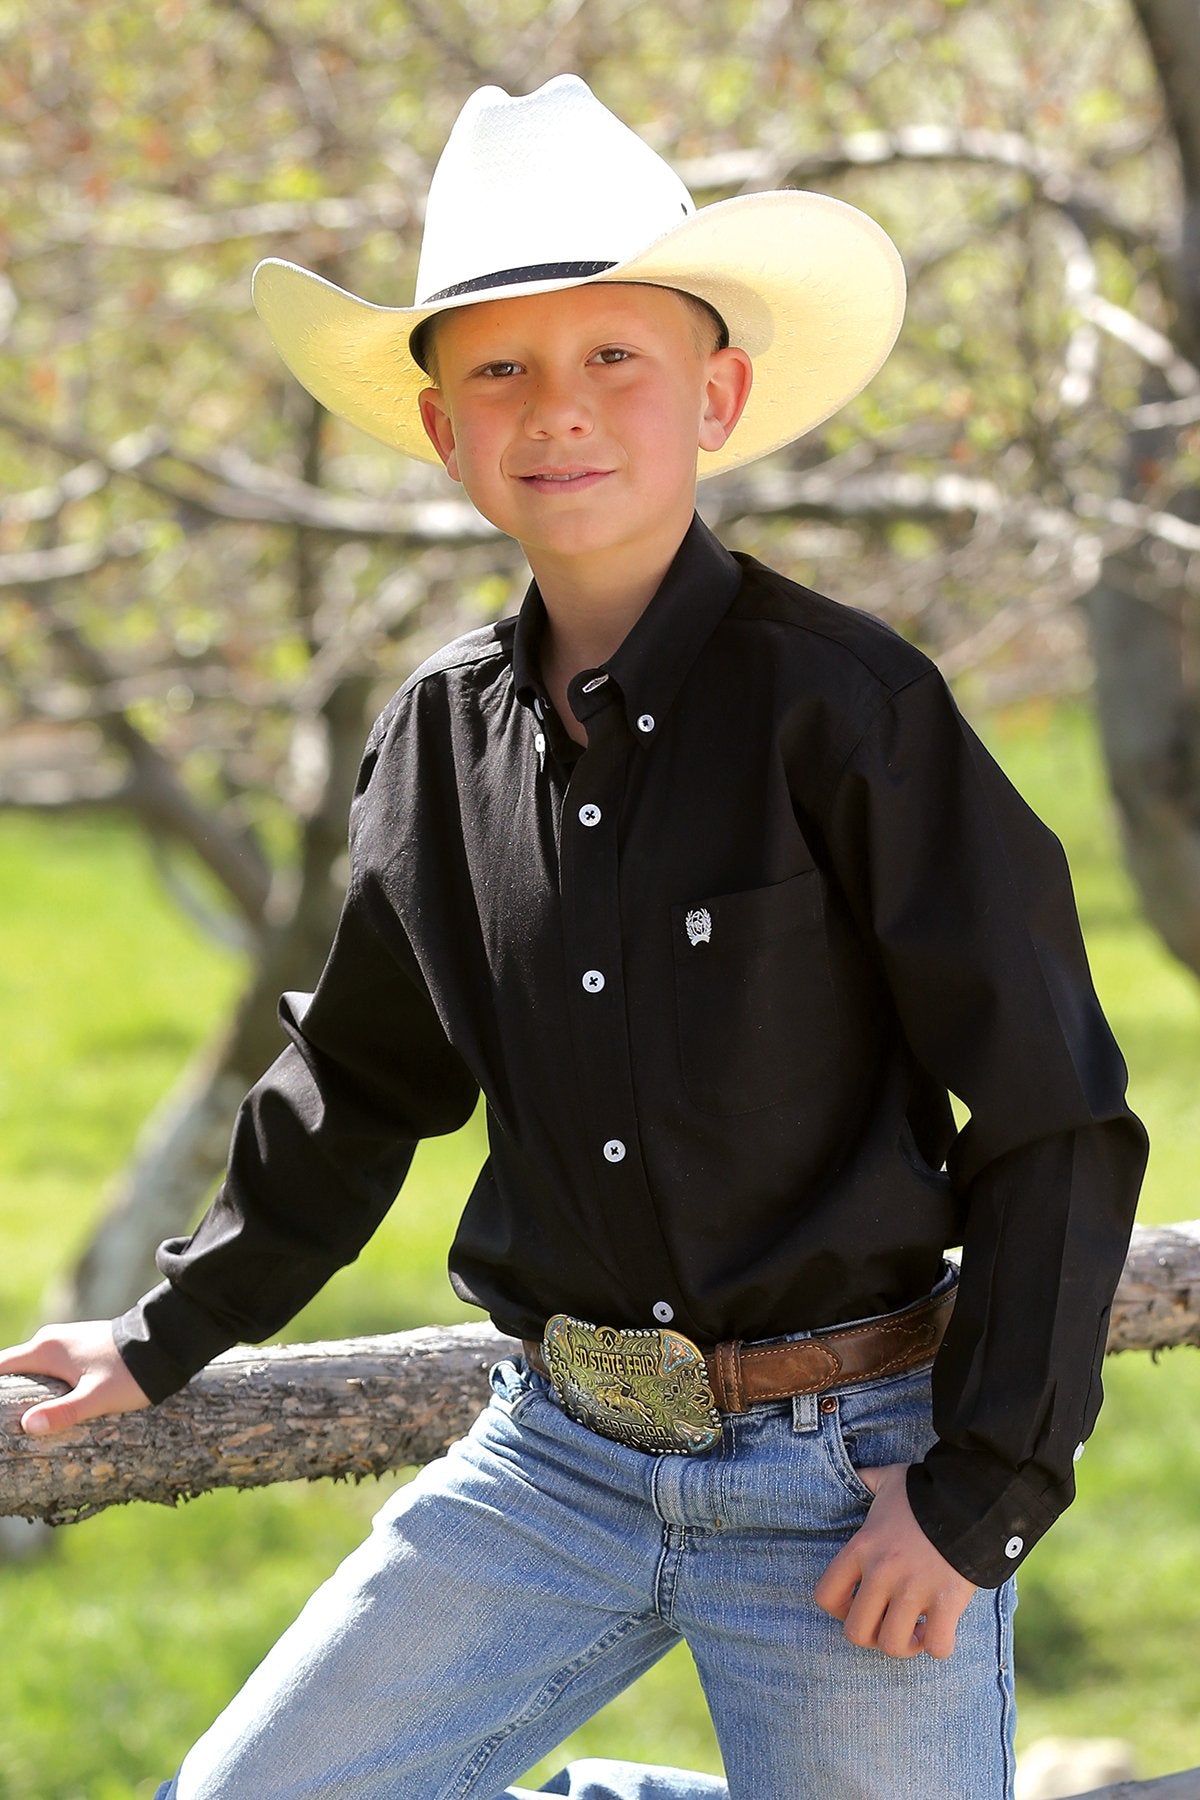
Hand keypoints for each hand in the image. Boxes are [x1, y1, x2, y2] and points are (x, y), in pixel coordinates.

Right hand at [0, 1321, 150, 1435]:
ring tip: (19, 1419)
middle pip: (12, 1369)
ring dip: (23, 1390)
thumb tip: (28, 1425)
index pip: (0, 1367)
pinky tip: (45, 1406)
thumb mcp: (97, 1397)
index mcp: (46, 1349)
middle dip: (6, 1392)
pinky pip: (48, 1368)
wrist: (164, 1343)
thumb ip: (64, 1412)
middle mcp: (50, 1340)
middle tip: (7, 1422)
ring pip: (32, 1369)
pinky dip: (40, 1385)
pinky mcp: (79, 1348)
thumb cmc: (130, 1372)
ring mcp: (65, 1342)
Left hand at [813, 1462, 976, 1658]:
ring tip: (916, 1629)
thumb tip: (855, 1471)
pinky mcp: (947, 1601)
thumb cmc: (924, 1492)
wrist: (970, 1496)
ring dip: (904, 1645)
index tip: (859, 1604)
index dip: (840, 1609)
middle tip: (889, 1623)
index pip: (825, 1596)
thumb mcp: (887, 1480)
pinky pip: (937, 1646)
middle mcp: (882, 1572)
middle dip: (872, 1636)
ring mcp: (914, 1589)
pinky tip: (941, 1628)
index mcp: (862, 1548)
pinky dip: (938, 1645)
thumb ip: (865, 1479)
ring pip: (892, 1645)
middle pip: (856, 1633)